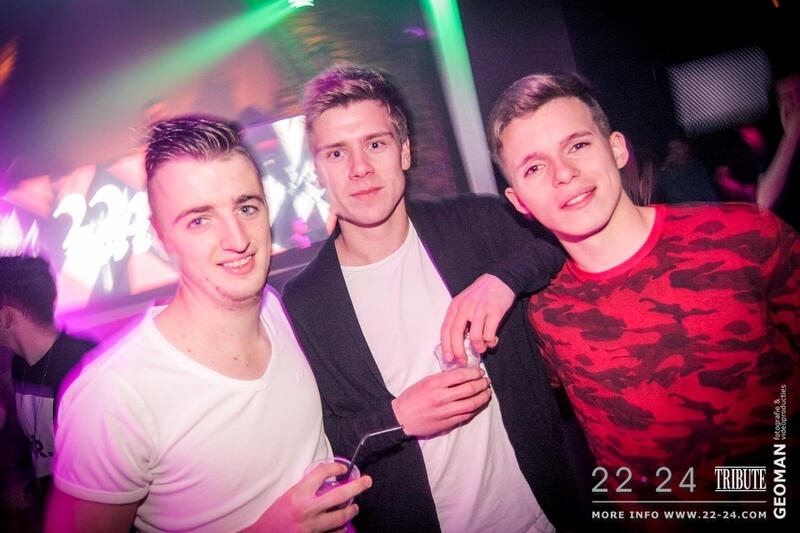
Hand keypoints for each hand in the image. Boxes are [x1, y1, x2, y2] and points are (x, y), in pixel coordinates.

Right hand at [245, 462, 371, 532]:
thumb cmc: (274, 516)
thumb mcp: (288, 495)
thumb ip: (306, 488)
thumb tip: (325, 481)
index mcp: (298, 494)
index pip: (322, 473)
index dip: (335, 468)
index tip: (342, 469)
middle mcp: (307, 509)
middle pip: (339, 495)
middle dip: (357, 486)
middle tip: (366, 481)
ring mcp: (312, 526)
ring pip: (340, 516)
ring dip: (351, 510)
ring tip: (354, 507)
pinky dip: (340, 528)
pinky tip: (340, 525)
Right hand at [391, 368, 491, 436]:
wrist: (401, 418)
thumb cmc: (411, 398)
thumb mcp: (425, 382)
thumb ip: (443, 378)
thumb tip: (462, 375)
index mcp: (434, 383)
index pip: (460, 375)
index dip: (474, 373)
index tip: (480, 372)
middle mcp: (440, 397)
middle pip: (469, 389)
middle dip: (481, 384)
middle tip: (486, 381)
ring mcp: (444, 412)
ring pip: (470, 404)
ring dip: (482, 397)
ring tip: (487, 392)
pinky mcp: (446, 424)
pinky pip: (466, 416)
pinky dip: (475, 409)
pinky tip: (479, 404)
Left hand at [439, 274, 513, 364]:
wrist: (501, 279)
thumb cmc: (482, 294)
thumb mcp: (465, 302)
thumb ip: (459, 319)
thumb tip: (455, 343)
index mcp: (456, 306)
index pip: (446, 329)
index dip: (446, 346)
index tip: (448, 359)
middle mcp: (465, 307)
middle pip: (456, 334)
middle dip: (458, 352)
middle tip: (463, 361)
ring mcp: (480, 309)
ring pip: (475, 337)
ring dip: (479, 348)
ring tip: (482, 348)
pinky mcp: (494, 311)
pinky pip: (490, 334)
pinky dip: (491, 341)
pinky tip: (492, 340)